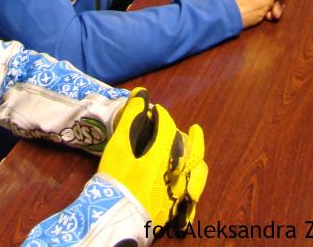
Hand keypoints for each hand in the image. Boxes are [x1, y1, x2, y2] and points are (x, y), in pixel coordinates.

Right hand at [98, 88, 207, 230]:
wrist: (113, 218)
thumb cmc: (115, 178)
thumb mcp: (118, 145)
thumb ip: (131, 117)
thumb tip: (141, 94)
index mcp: (163, 154)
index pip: (168, 128)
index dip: (162, 116)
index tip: (156, 111)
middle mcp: (176, 173)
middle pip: (192, 151)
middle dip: (193, 137)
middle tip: (195, 128)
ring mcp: (177, 194)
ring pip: (197, 175)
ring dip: (198, 162)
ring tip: (199, 157)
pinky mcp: (174, 212)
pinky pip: (192, 200)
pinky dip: (193, 189)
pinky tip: (191, 184)